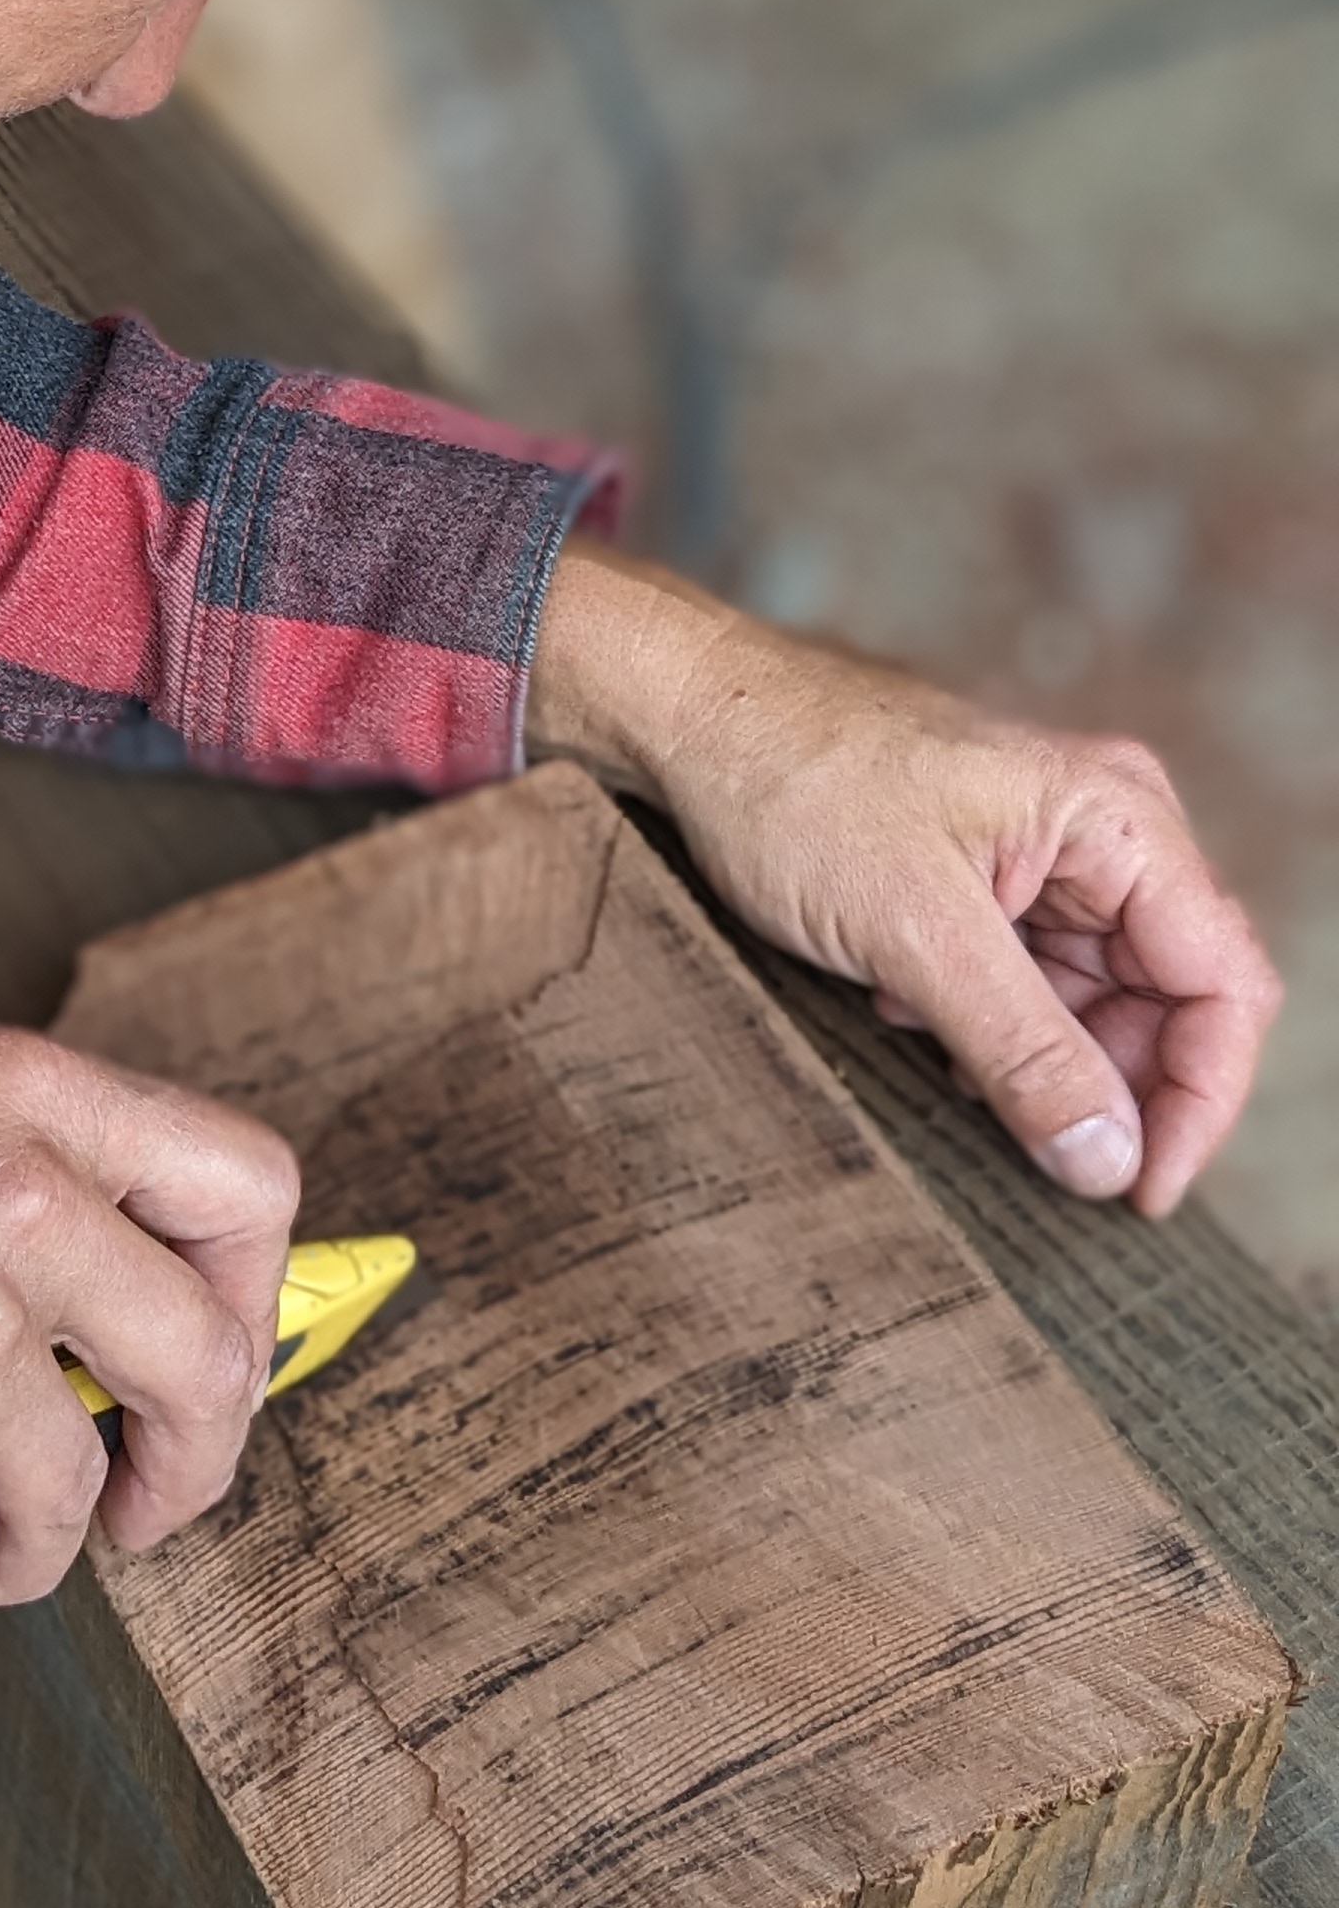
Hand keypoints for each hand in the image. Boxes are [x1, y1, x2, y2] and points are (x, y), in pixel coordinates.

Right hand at [0, 1027, 298, 1628]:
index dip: (252, 1292)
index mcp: (22, 1097)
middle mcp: (17, 1203)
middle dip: (185, 1466)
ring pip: (73, 1490)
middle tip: (134, 1504)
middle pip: (207, 1364)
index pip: (244, 1184)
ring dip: (26, 1547)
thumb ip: (7, 1169)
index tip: (207, 1355)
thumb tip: (114, 1278)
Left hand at [531, 539, 1280, 1216]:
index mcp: (1118, 818)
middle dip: (1102, 1084)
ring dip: (1025, 1054)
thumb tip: (1108, 1162)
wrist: (684, 716)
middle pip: (1165, 1002)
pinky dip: (977, 1022)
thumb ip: (1022, 1052)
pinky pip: (1024, 983)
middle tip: (1022, 1140)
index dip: (1198, 1102)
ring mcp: (1044, 855)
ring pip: (1089, 1004)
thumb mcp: (912, 932)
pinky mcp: (985, 878)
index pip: (1223, 985)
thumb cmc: (791, 783)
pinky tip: (900, 1006)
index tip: (1139, 1191)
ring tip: (927, 1035)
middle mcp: (1102, 831)